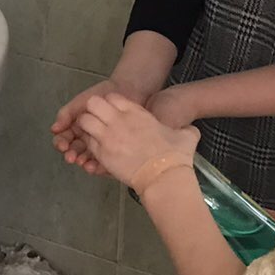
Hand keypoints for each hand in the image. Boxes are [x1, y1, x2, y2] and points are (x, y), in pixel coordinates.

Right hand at [52, 77, 149, 176]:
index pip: (64, 138)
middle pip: (74, 150)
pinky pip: (103, 160)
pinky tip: (95, 166)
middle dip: (71, 155)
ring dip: (83, 161)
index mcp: (76, 127)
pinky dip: (98, 165)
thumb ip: (67, 113)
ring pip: (87, 157)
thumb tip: (54, 129)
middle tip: (71, 158)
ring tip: (83, 163)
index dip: (61, 143)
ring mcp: (99, 144)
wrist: (127, 90)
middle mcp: (85, 137)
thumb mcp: (81, 102)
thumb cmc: (102, 95)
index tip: (63, 146)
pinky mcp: (111, 148)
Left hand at [76, 93, 199, 187]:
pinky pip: (86, 142)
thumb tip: (191, 131)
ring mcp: (107, 136)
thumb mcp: (186, 135)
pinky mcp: (101, 153)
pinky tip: (97, 151)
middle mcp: (118, 120)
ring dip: (86, 127)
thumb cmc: (174, 156)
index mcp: (136, 112)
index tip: (113, 114)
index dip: (110, 104)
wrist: (164, 177)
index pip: (112, 97)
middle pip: (93, 104)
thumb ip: (185, 130)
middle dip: (93, 111)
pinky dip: (88, 144)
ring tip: (94, 136)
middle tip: (99, 122)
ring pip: (84, 121)